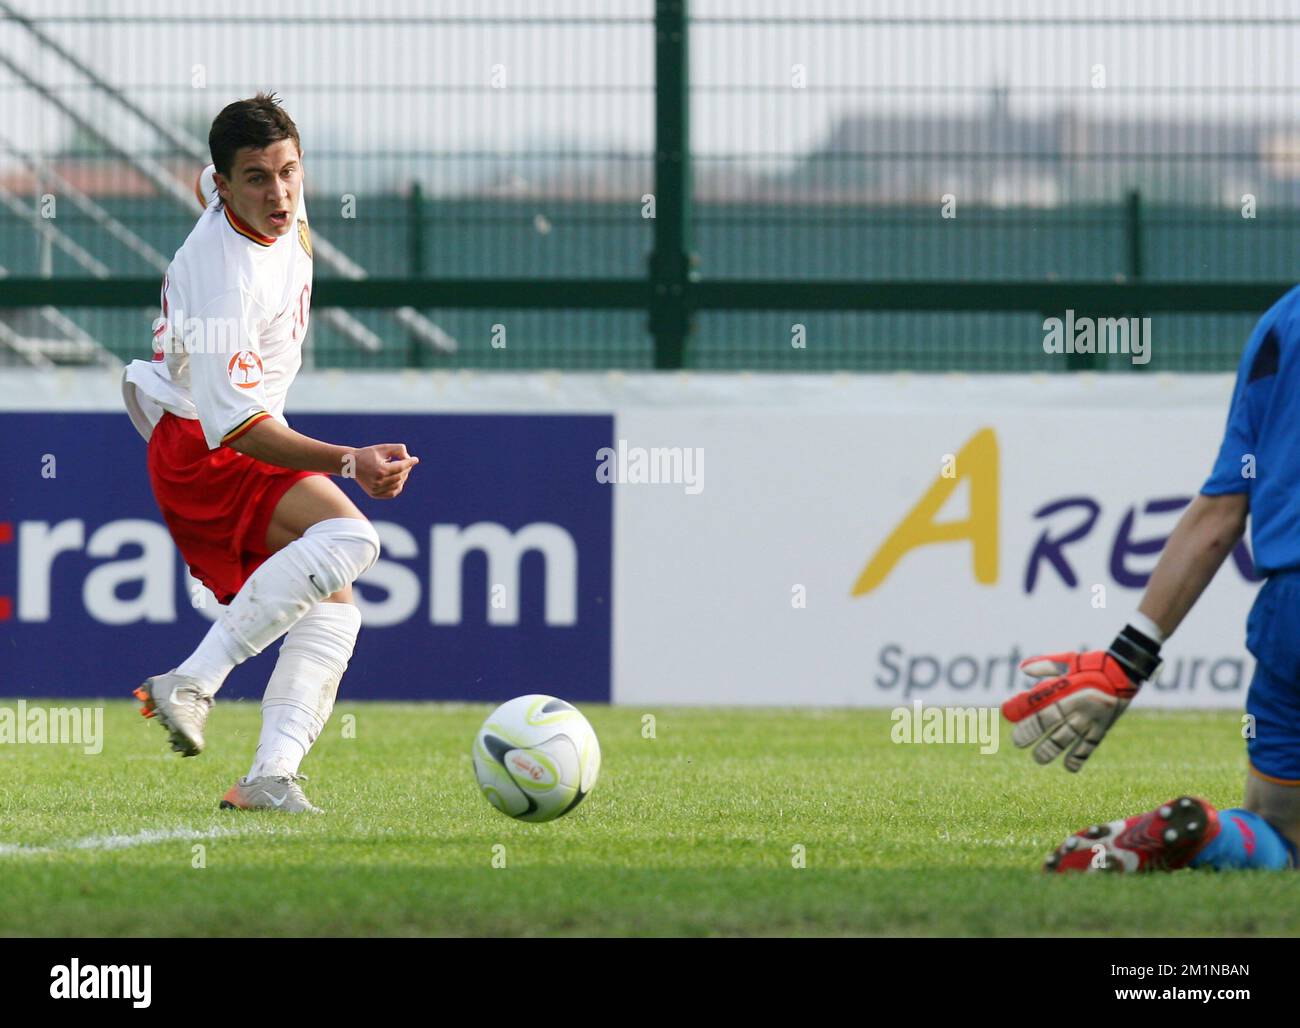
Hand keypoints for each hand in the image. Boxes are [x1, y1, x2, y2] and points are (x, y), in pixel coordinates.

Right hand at [352, 443, 418, 499]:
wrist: (352, 464)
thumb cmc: (368, 454)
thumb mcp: (383, 448)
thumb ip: (398, 449)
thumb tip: (409, 458)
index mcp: (380, 470)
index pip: (400, 467)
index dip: (409, 463)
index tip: (415, 459)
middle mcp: (378, 482)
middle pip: (400, 476)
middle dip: (406, 468)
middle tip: (406, 462)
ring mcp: (376, 489)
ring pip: (398, 485)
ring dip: (403, 477)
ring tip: (401, 469)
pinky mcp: (374, 494)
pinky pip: (392, 493)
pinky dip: (398, 486)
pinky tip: (398, 479)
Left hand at [1001, 650, 1140, 771]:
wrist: (1128, 670)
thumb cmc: (1094, 663)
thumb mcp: (1069, 659)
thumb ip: (1045, 665)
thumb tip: (1022, 669)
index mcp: (1067, 686)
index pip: (1039, 700)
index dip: (1021, 708)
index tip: (1006, 713)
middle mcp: (1077, 703)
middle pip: (1050, 721)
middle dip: (1031, 732)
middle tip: (1018, 742)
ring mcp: (1091, 717)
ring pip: (1068, 737)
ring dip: (1051, 749)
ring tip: (1039, 758)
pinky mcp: (1103, 727)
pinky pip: (1090, 745)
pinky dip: (1079, 757)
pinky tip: (1069, 767)